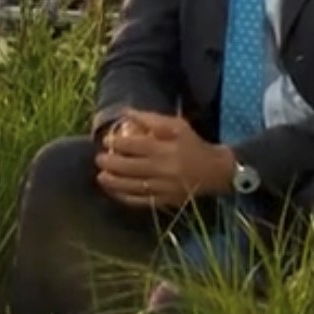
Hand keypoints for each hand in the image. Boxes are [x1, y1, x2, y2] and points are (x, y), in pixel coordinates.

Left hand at [95, 110, 235, 209]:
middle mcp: (163, 168)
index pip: (135, 146)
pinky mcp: (166, 201)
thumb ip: (150, 119)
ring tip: (101, 177)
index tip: (106, 140)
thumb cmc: (192, 144)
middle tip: (98, 159)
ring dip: (113, 183)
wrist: (215, 171)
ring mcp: (164, 187)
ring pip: (132, 186)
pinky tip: (115, 192)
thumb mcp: (176, 126)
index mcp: (165, 148)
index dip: (117, 143)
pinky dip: (125, 197)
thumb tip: (125, 112)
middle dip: (110, 163)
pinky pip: (141, 201)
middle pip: (130, 167)